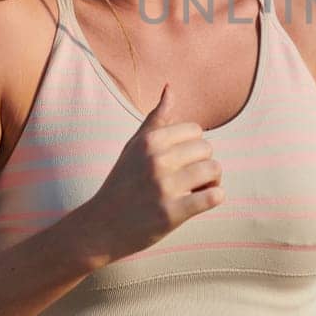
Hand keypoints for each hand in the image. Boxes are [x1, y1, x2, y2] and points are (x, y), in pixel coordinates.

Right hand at [72, 82, 222, 261]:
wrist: (100, 227)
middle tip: (191, 179)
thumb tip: (170, 88)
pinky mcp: (172, 213)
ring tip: (197, 191)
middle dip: (204, 164)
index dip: (194, 146)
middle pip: (208, 149)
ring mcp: (164, 187)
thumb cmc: (121, 184)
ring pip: (214, 170)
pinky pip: (214, 197)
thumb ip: (155, 119)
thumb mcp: (133, 147)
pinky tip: (202, 202)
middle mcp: (157, 160)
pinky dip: (215, 198)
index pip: (196, 130)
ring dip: (212, 182)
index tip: (182, 161)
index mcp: (149, 141)